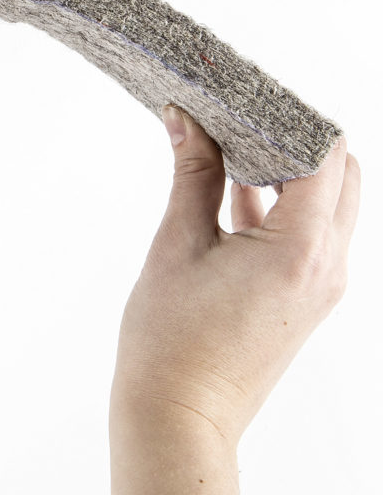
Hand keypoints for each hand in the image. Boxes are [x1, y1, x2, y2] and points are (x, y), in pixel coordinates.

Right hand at [109, 105, 359, 492]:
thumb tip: (185, 120)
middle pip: (342, 176)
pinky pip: (310, 236)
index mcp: (301, 249)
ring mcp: (321, 286)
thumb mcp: (177, 245)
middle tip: (243, 122)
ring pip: (330, 206)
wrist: (179, 413)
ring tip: (234, 151)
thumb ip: (191, 175)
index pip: (325, 156)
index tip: (249, 100)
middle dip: (300, 142)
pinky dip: (283, 208)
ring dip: (292, 174)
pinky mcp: (304, 299)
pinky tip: (232, 192)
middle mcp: (327, 266)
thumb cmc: (170, 341)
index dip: (290, 119)